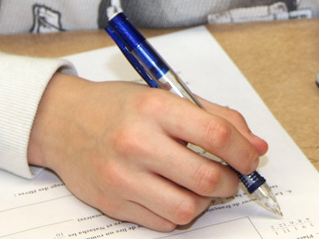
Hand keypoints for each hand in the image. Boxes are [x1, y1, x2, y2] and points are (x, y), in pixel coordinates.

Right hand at [27, 74, 267, 230]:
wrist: (62, 121)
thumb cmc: (118, 106)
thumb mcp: (167, 96)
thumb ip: (216, 117)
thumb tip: (257, 146)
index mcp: (156, 108)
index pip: (216, 134)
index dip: (243, 152)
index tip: (250, 159)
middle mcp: (138, 143)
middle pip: (206, 177)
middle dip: (230, 182)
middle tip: (230, 177)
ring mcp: (123, 177)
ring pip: (187, 208)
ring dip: (206, 202)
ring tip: (201, 187)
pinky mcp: (113, 203)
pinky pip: (163, 223)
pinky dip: (178, 213)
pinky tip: (174, 193)